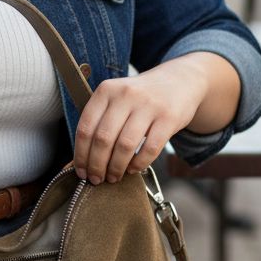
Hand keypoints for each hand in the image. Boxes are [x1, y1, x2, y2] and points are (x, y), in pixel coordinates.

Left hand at [73, 57, 219, 184]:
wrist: (179, 80)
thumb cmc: (141, 96)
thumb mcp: (117, 97)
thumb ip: (101, 120)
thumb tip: (84, 159)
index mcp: (106, 90)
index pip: (86, 127)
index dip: (81, 154)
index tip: (80, 171)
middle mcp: (126, 95)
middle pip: (103, 139)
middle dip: (97, 165)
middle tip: (96, 179)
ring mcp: (148, 105)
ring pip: (125, 146)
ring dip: (116, 168)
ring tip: (113, 177)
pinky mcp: (168, 117)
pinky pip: (150, 148)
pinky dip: (139, 164)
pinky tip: (133, 169)